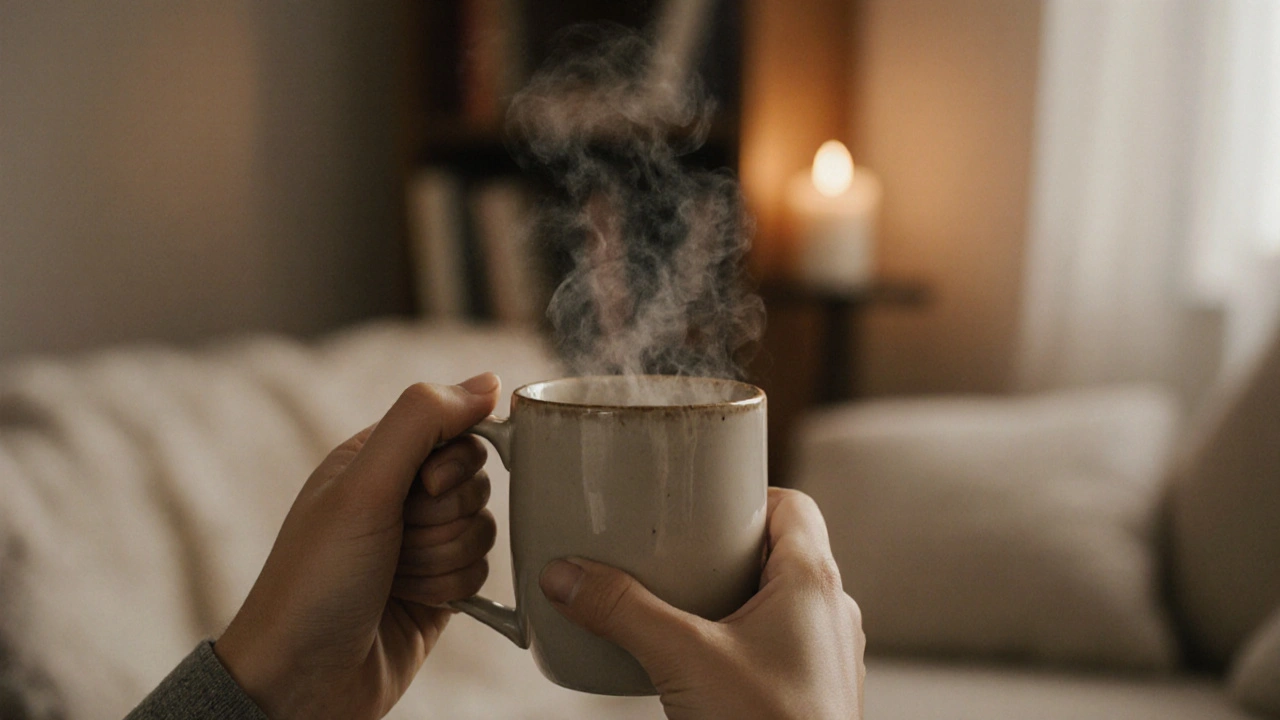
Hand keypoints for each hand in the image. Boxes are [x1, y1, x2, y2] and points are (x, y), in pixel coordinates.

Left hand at [215, 373, 501, 719]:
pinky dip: (454, 589)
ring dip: (446, 560)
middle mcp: (400, 495)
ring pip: (485, 529)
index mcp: (377, 457)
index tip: (422, 490)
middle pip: (477, 483)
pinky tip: (415, 603)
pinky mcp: (438, 587)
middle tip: (396, 544)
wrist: (303, 682)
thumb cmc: (316, 582)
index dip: (454, 465)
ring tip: (397, 579)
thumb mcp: (364, 487)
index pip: (458, 430)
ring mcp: (419, 543)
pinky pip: (483, 571)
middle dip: (444, 520)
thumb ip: (423, 420)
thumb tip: (489, 381)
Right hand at [539, 487, 864, 719]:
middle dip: (726, 548)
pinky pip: (782, 644)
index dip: (746, 496)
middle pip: (781, 551)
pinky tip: (702, 661)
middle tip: (676, 552)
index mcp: (813, 581)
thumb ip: (621, 611)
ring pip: (781, 601)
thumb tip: (563, 575)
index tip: (698, 505)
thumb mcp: (683, 660)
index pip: (792, 503)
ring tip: (682, 603)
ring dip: (735, 595)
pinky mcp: (814, 694)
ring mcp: (828, 656)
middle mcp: (831, 612)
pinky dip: (744, 638)